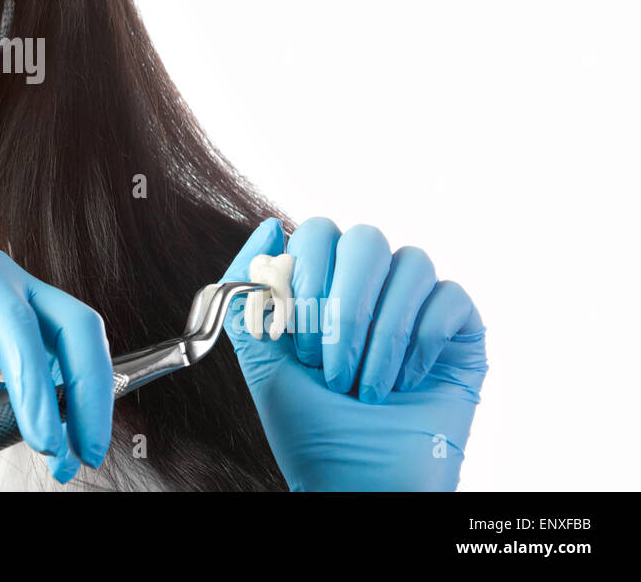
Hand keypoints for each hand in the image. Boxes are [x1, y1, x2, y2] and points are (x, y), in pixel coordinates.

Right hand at [0, 212, 113, 481]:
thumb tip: (37, 431)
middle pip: (64, 325)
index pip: (71, 342)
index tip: (86, 448)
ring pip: (15, 314)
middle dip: (78, 392)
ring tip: (35, 431)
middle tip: (71, 448)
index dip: (90, 395)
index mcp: (4, 307)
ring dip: (32, 381)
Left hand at [221, 216, 487, 490]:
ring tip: (363, 388)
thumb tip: (270, 228)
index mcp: (326, 282)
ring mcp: (418, 302)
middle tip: (329, 367)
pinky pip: (449, 297)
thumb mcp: (261, 355)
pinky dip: (419, 341)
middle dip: (342, 305)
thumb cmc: (310, 427)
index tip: (294, 339)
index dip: (305, 277)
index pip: (318, 233)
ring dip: (379, 333)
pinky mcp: (462, 329)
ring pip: (411, 262)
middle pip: (365, 239)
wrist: (357, 484)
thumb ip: (249, 289)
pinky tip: (401, 384)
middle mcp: (374, 283)